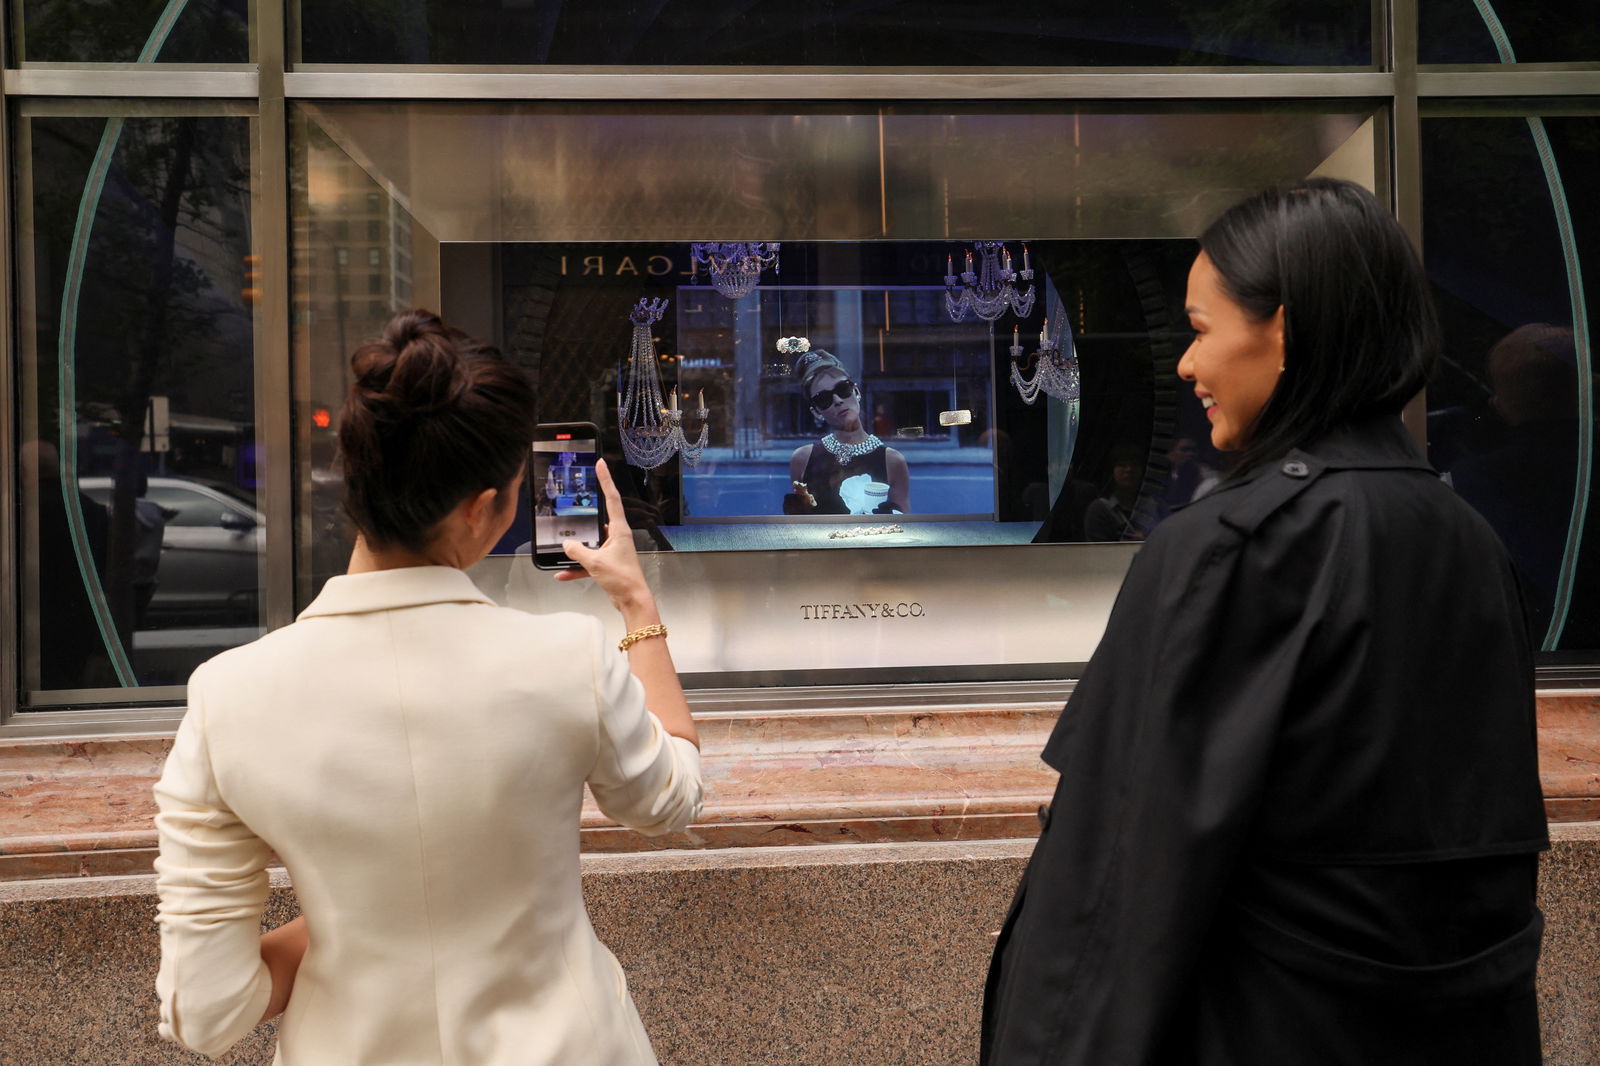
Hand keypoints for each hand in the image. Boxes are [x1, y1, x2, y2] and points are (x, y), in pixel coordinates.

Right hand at [556, 459, 654, 614]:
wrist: (633, 601)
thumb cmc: (622, 579)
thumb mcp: (594, 562)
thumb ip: (577, 551)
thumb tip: (567, 543)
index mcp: (619, 530)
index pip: (612, 498)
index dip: (606, 480)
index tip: (601, 464)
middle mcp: (617, 537)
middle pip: (599, 519)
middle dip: (584, 515)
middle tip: (574, 502)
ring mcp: (613, 551)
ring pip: (591, 543)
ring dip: (577, 548)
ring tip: (562, 545)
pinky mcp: (608, 564)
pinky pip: (589, 562)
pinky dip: (577, 567)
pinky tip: (562, 574)